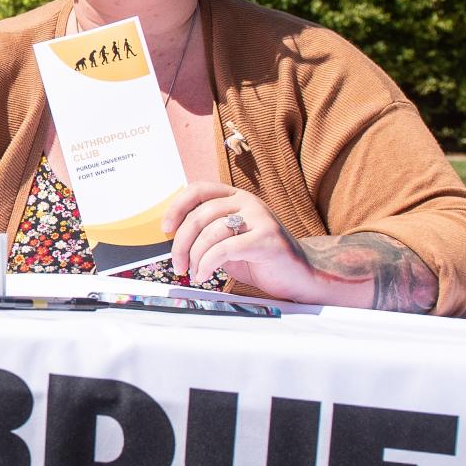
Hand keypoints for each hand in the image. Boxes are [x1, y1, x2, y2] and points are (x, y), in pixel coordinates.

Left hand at [161, 181, 307, 291]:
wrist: (300, 275)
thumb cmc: (261, 259)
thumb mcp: (229, 241)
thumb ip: (208, 234)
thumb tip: (173, 240)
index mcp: (238, 197)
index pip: (200, 189)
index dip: (177, 206)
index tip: (165, 228)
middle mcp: (249, 202)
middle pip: (200, 214)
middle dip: (181, 242)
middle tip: (177, 264)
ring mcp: (260, 219)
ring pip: (211, 232)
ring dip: (195, 257)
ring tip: (194, 273)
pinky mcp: (267, 239)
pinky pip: (225, 248)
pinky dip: (208, 264)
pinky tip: (205, 275)